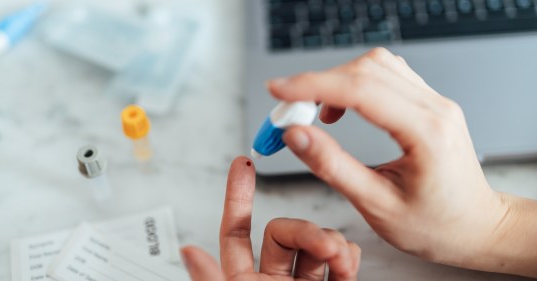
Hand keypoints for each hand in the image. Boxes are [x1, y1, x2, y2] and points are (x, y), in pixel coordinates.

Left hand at [181, 157, 360, 280]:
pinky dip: (348, 255)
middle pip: (286, 232)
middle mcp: (274, 280)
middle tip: (323, 245)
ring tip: (339, 260)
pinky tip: (348, 263)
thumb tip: (187, 251)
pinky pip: (342, 258)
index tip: (241, 163)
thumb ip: (213, 279)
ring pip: (317, 241)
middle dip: (306, 231)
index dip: (238, 196)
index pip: (236, 231)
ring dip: (331, 244)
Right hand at [268, 48, 508, 269]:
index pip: (362, 90)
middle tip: (289, 111)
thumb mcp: (377, 205)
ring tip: (315, 112)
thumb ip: (333, 166)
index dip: (313, 86)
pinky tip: (342, 108)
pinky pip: (388, 76)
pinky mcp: (429, 104)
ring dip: (337, 81)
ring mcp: (435, 102)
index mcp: (426, 133)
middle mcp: (435, 108)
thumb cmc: (436, 226)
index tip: (279, 90)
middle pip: (367, 69)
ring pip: (377, 66)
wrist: (476, 227)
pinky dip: (355, 84)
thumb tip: (296, 135)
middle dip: (318, 83)